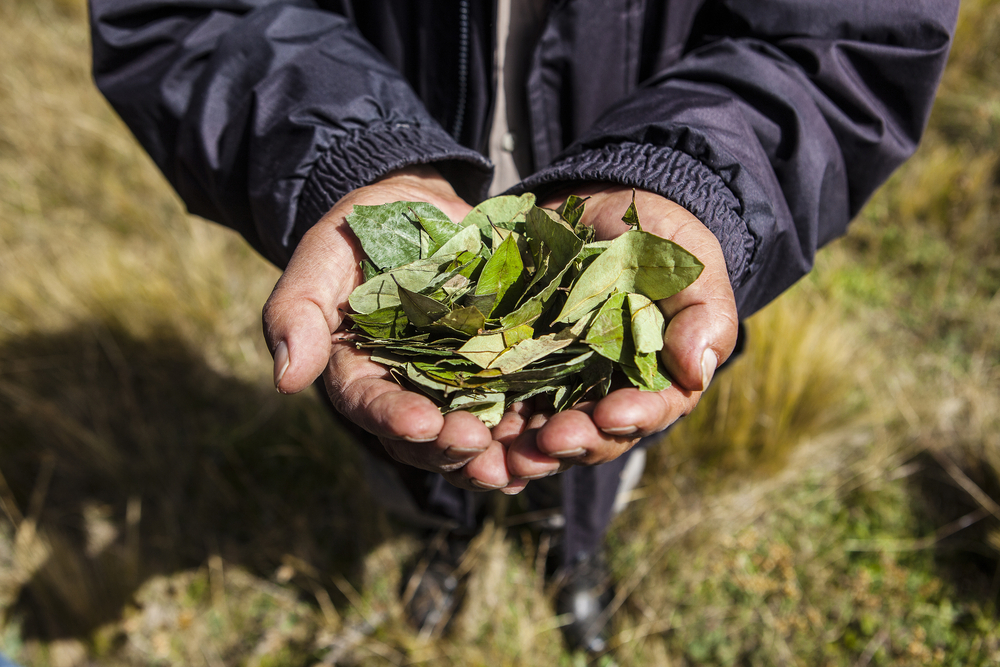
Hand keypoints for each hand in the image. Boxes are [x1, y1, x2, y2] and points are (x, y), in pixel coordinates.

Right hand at [262, 166, 526, 493]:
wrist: (418, 210)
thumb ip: (297, 311)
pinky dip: (533, 428)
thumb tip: (285, 381)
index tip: (420, 424)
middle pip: (425, 437)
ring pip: (474, 436)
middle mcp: (408, 391)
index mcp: (359, 373)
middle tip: (477, 446)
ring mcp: (456, 385)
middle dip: (450, 447)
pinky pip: (518, 408)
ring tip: (523, 461)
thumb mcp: (322, 257)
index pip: (370, 405)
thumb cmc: (360, 232)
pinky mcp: (500, 369)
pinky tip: (554, 440)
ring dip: (498, 455)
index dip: (394, 419)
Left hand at [502, 186, 739, 479]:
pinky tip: (470, 430)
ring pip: (544, 433)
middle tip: (549, 441)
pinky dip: (488, 425)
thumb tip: (697, 370)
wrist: (597, 210)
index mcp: (655, 379)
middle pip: (593, 436)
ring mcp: (558, 385)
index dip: (632, 418)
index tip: (611, 415)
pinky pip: (500, 406)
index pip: (649, 410)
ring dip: (526, 449)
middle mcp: (606, 394)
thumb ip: (702, 314)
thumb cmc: (656, 240)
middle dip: (573, 442)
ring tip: (506, 454)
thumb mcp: (689, 265)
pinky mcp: (515, 368)